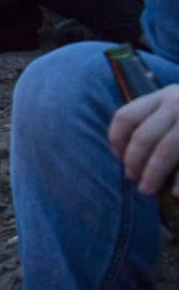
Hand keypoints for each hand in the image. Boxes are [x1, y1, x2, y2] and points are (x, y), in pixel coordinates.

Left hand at [109, 84, 178, 201]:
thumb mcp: (174, 111)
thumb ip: (152, 126)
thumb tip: (125, 162)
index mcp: (163, 96)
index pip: (126, 117)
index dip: (117, 139)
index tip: (119, 157)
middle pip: (143, 137)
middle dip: (134, 162)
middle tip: (134, 178)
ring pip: (165, 150)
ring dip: (153, 173)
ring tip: (147, 189)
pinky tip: (175, 193)